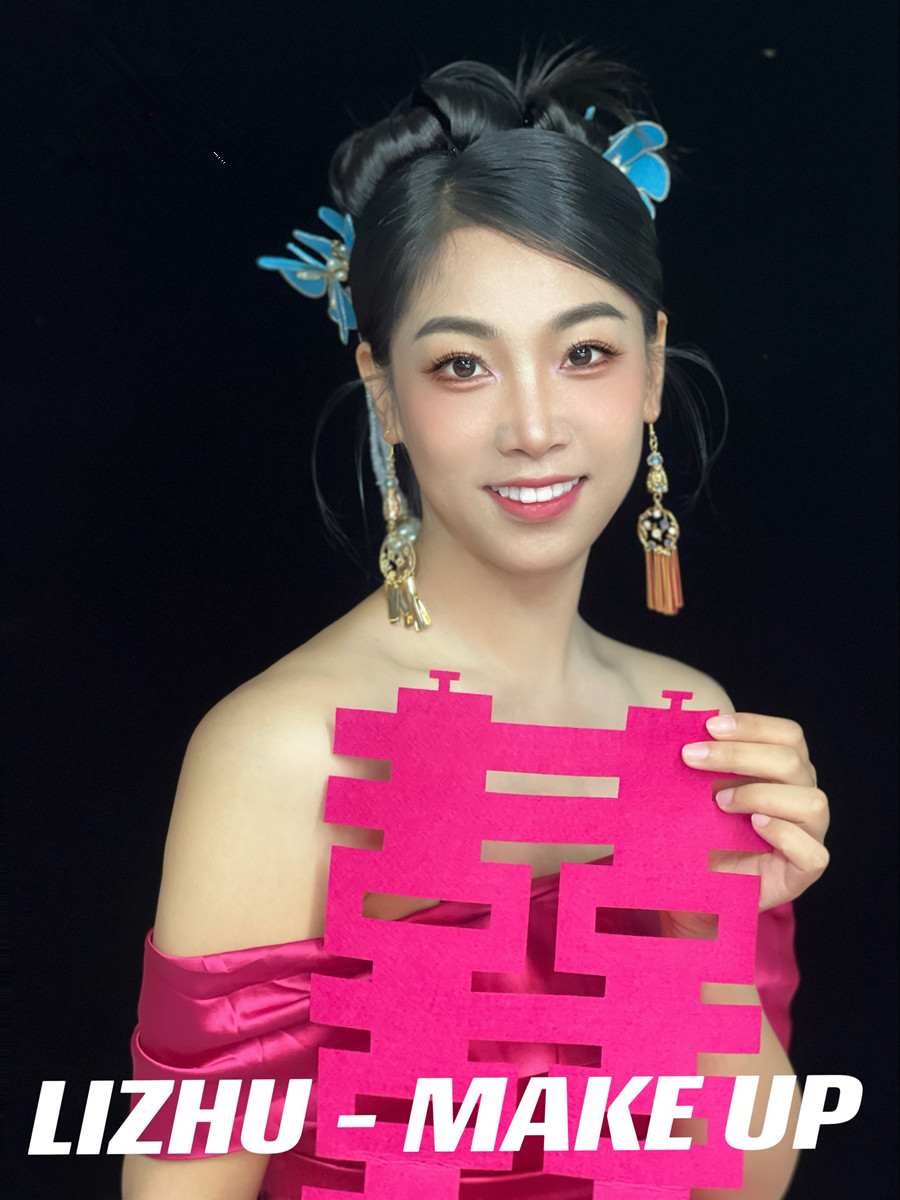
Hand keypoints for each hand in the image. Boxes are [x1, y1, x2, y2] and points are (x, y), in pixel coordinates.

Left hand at [679, 712, 829, 913]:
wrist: (700, 886)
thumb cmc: (704, 832)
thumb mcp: (702, 791)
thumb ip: (706, 762)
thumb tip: (683, 730)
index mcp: (787, 772)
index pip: (788, 735)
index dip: (753, 725)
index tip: (710, 726)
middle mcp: (804, 798)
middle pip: (792, 762)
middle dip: (738, 754)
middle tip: (692, 756)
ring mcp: (809, 835)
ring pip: (812, 802)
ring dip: (760, 794)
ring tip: (720, 801)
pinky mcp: (803, 871)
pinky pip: (813, 852)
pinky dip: (783, 833)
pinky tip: (755, 825)